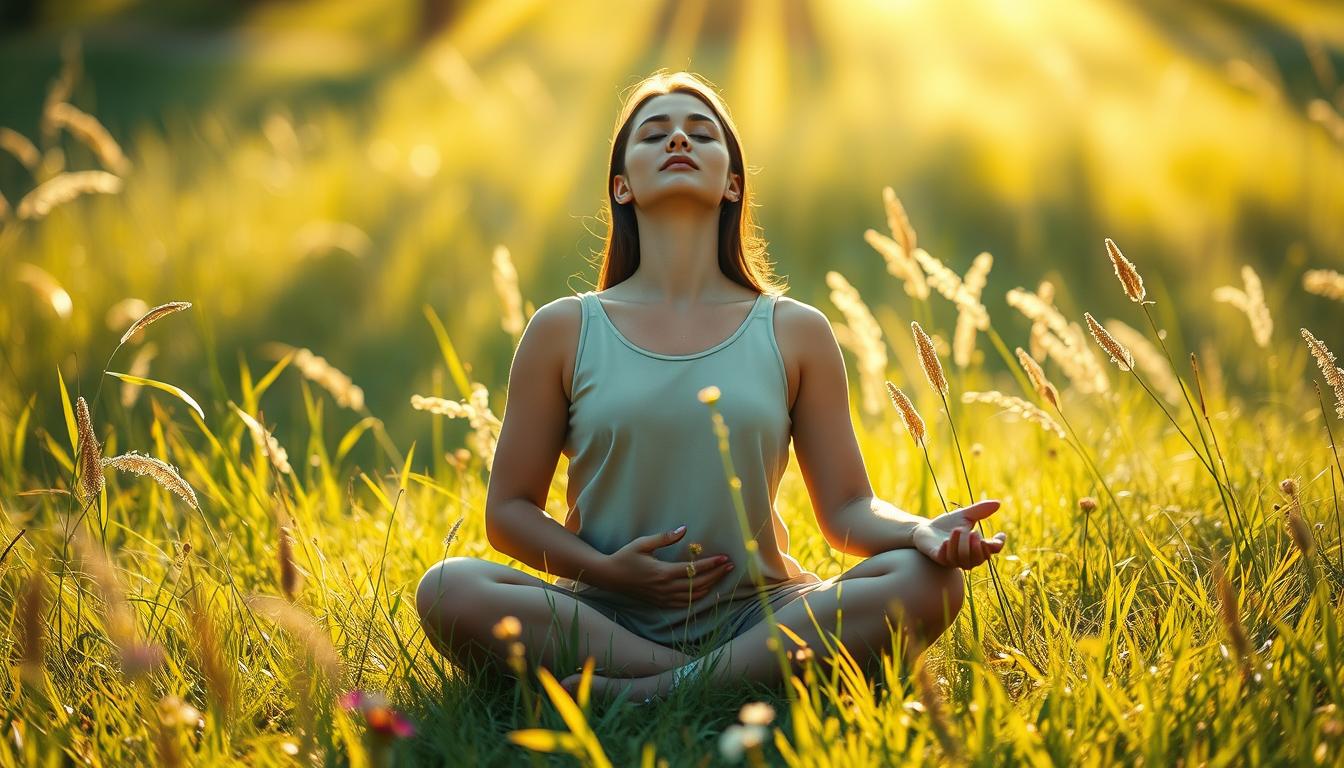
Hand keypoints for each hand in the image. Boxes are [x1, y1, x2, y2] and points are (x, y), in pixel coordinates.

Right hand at [598, 525, 734, 607]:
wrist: (610, 577)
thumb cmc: (625, 556)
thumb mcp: (643, 543)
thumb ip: (664, 537)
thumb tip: (684, 529)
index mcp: (663, 572)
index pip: (694, 570)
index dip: (712, 564)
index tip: (725, 558)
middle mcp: (666, 588)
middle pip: (699, 584)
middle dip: (717, 574)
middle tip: (730, 565)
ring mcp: (663, 598)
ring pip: (693, 595)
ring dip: (710, 586)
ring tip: (721, 575)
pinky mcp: (661, 603)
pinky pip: (684, 603)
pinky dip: (697, 597)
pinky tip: (705, 589)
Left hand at [912, 500, 1006, 569]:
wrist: (925, 529)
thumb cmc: (947, 525)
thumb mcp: (964, 515)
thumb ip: (980, 511)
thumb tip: (998, 503)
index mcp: (976, 546)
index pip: (992, 550)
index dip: (998, 544)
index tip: (1001, 535)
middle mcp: (966, 557)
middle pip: (979, 559)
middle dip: (978, 548)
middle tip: (974, 533)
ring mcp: (952, 559)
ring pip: (962, 560)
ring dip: (961, 545)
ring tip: (957, 530)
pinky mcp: (937, 558)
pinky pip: (944, 559)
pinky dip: (947, 551)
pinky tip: (946, 541)